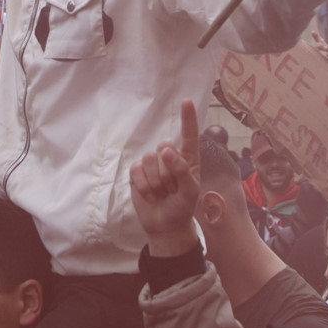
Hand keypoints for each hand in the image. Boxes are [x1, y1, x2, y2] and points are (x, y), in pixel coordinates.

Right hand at [130, 100, 202, 258]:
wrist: (165, 225)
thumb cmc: (182, 207)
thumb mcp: (190, 191)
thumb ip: (182, 170)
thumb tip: (166, 150)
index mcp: (188, 158)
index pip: (188, 135)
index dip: (187, 118)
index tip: (186, 101)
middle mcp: (170, 156)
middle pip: (164, 148)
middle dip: (167, 172)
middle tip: (172, 190)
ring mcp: (152, 164)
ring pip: (149, 159)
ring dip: (156, 182)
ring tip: (162, 194)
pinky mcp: (137, 172)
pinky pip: (137, 170)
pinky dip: (144, 186)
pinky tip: (150, 195)